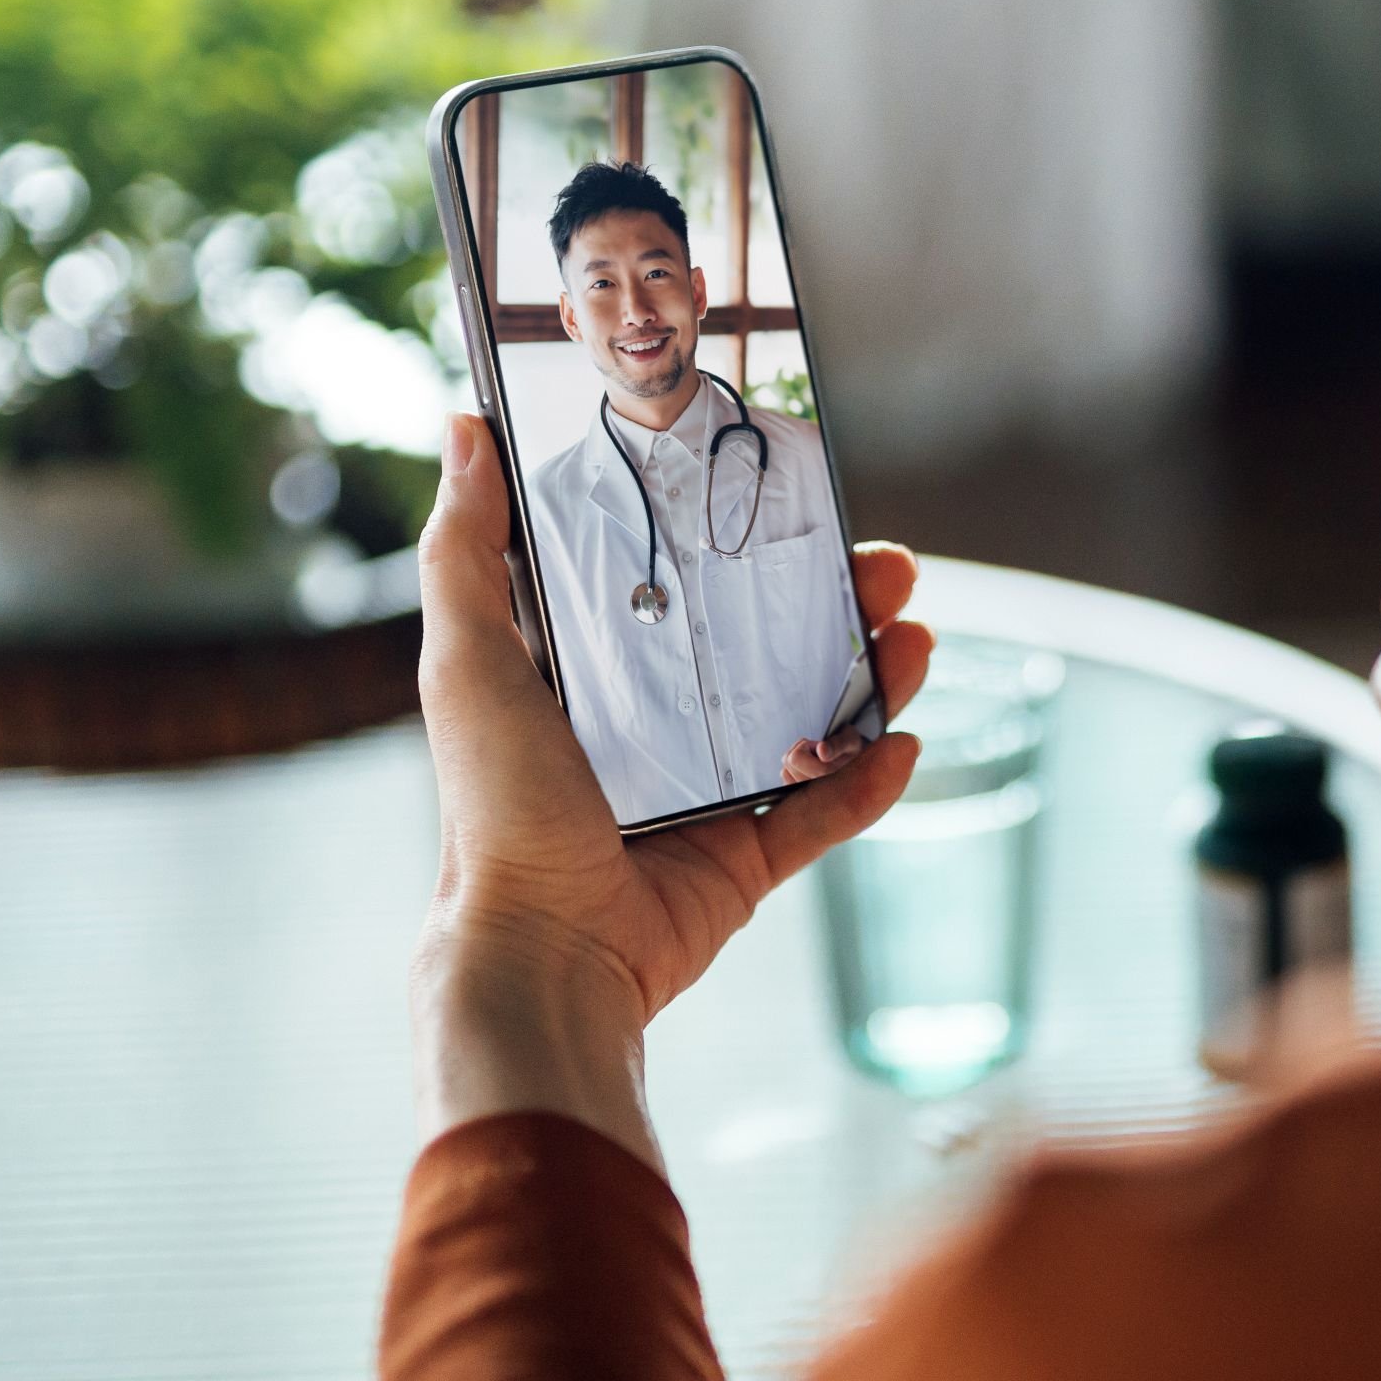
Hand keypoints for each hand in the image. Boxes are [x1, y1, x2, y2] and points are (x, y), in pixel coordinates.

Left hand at [410, 412, 932, 1162]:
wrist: (541, 951)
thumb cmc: (495, 809)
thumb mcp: (467, 660)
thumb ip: (464, 550)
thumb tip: (463, 429)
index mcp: (595, 674)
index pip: (684, 583)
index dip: (743, 539)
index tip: (799, 494)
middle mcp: (656, 726)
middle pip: (768, 643)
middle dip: (837, 600)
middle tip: (887, 564)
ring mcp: (707, 795)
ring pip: (813, 721)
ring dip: (874, 679)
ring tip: (916, 639)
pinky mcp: (743, 862)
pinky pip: (824, 816)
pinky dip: (870, 783)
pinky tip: (905, 743)